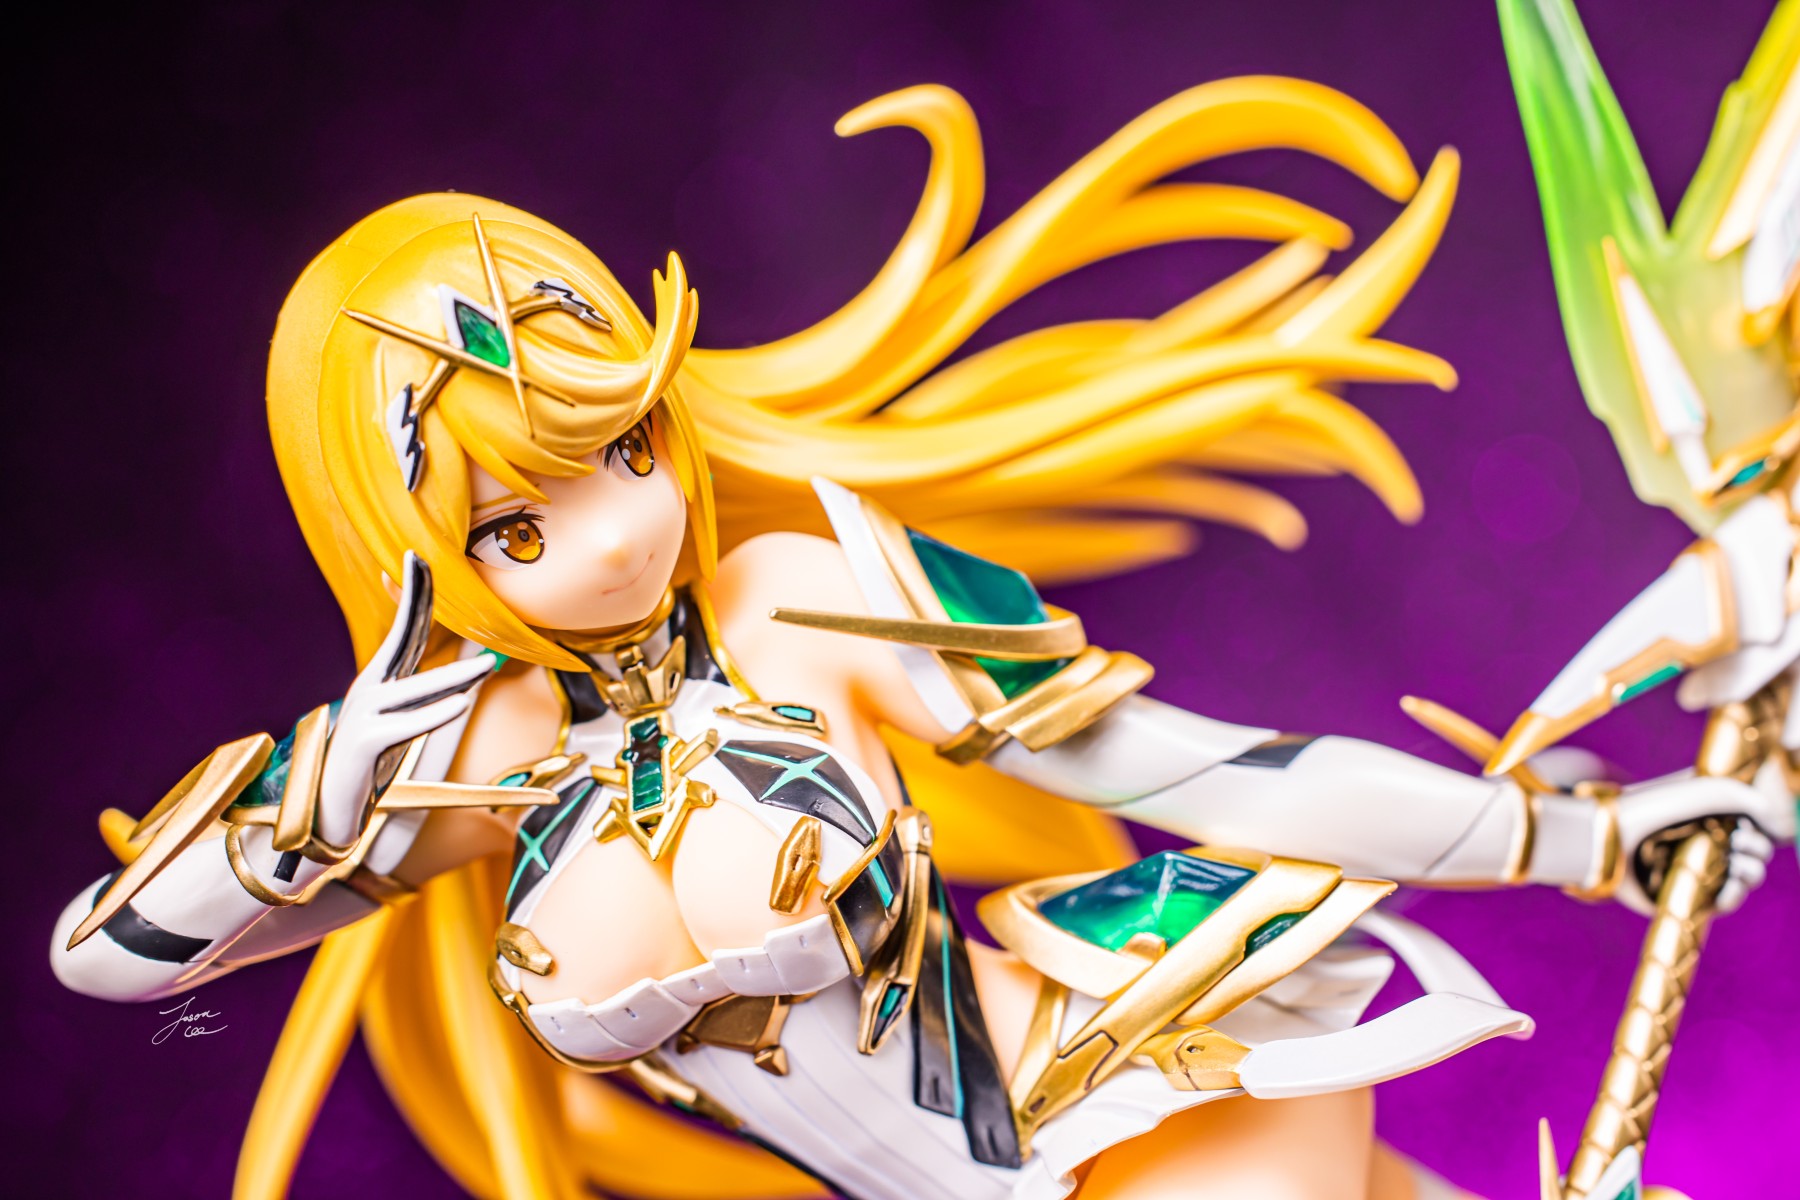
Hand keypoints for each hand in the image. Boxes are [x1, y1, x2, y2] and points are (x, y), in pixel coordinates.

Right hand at [315, 553, 494, 849]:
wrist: (326, 809)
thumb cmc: (368, 764)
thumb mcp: (396, 724)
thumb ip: (419, 699)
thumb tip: (459, 682)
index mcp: (380, 681)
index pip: (402, 630)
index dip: (411, 594)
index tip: (417, 557)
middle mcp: (369, 690)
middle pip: (399, 638)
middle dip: (413, 599)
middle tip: (428, 563)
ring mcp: (363, 715)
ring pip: (414, 690)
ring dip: (454, 677)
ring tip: (488, 666)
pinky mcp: (364, 745)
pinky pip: (405, 727)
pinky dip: (434, 716)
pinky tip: (460, 705)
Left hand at [1613, 772, 1782, 916]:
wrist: (1604, 837)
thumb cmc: (1647, 808)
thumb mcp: (1700, 790)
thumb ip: (1743, 796)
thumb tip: (1773, 817)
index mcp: (1707, 811)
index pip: (1753, 821)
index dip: (1763, 824)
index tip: (1756, 822)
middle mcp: (1703, 837)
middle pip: (1755, 850)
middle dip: (1758, 848)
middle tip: (1739, 841)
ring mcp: (1696, 865)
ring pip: (1745, 876)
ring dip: (1751, 872)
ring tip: (1736, 865)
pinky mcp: (1686, 892)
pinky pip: (1723, 901)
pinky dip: (1732, 898)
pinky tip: (1726, 893)